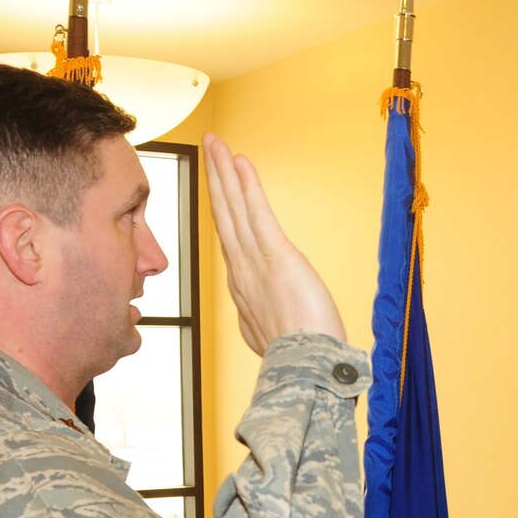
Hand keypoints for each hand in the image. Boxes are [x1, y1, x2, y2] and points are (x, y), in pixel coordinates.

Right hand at [202, 134, 345, 352]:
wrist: (306, 373)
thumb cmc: (299, 362)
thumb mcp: (273, 338)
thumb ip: (262, 322)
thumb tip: (258, 323)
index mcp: (243, 290)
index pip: (230, 240)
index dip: (224, 209)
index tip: (220, 187)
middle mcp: (242, 273)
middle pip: (225, 216)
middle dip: (217, 180)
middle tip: (210, 148)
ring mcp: (255, 264)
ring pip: (234, 209)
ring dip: (225, 173)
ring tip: (217, 143)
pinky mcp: (276, 258)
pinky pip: (258, 214)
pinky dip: (248, 187)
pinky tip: (240, 161)